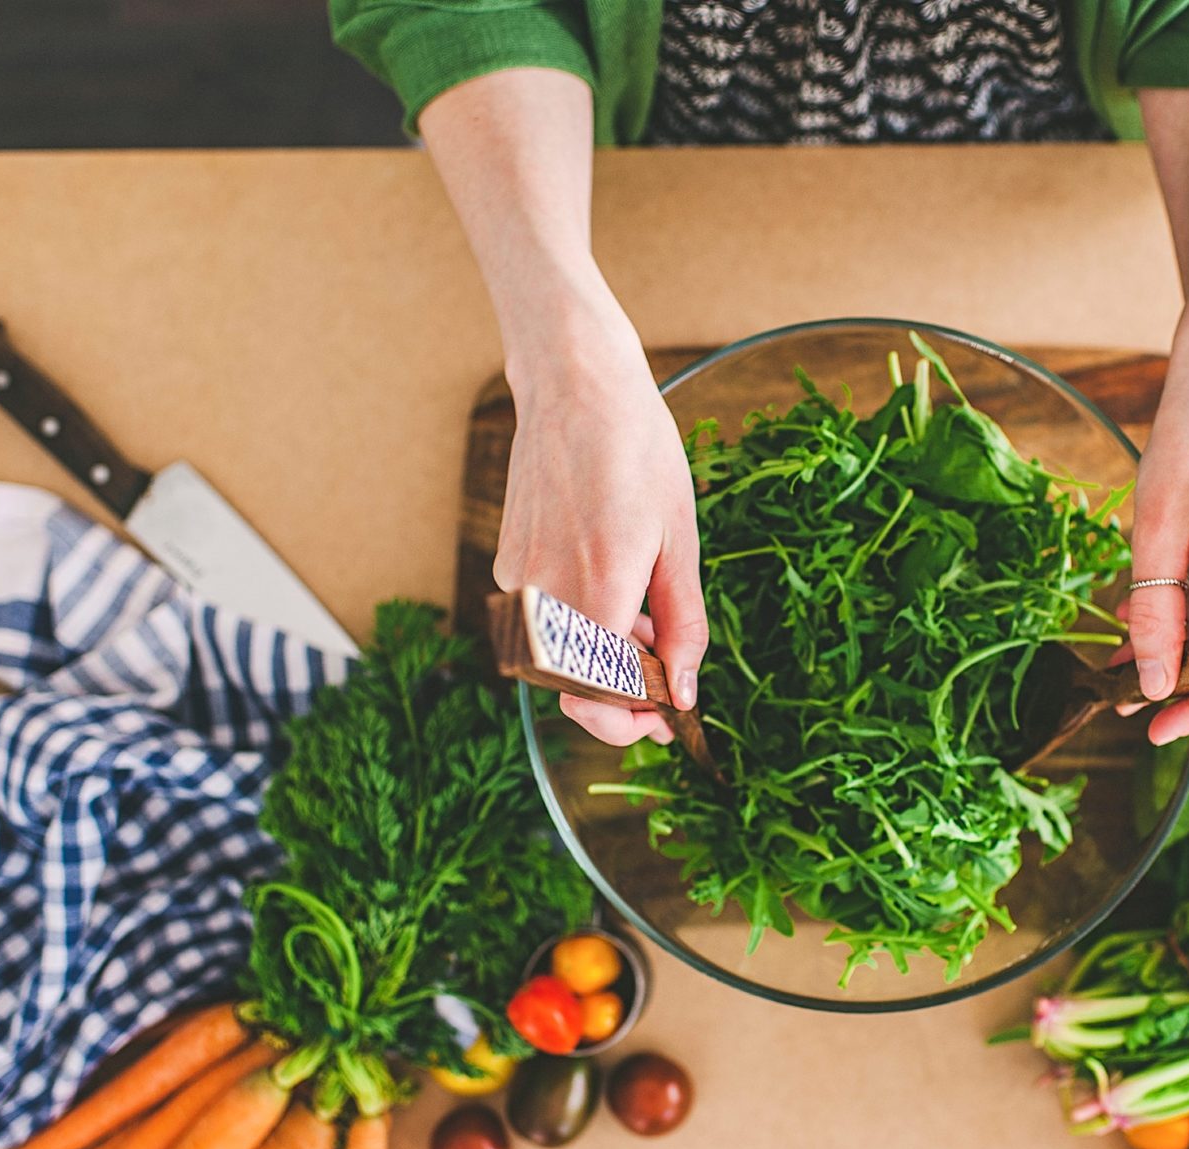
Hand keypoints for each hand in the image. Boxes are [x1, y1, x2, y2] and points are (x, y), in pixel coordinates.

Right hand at [494, 301, 706, 745]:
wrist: (575, 386)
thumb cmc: (638, 452)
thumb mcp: (680, 541)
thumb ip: (683, 626)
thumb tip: (683, 694)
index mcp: (596, 589)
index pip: (600, 699)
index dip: (634, 721)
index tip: (668, 717)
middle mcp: (543, 593)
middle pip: (574, 689)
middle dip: (620, 698)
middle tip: (665, 684)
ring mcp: (516, 581)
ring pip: (560, 659)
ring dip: (605, 661)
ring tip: (648, 626)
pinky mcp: (504, 566)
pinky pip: (545, 623)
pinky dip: (583, 627)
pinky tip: (617, 591)